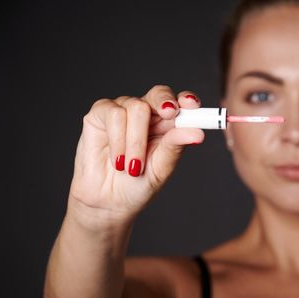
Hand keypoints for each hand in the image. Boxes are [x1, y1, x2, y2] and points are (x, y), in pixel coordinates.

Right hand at [67, 85, 203, 228]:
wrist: (108, 203)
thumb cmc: (137, 185)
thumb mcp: (161, 168)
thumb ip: (175, 146)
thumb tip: (198, 132)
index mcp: (167, 125)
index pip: (181, 103)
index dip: (187, 100)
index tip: (193, 105)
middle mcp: (147, 114)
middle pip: (159, 93)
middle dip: (164, 102)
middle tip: (169, 114)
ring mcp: (123, 111)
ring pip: (136, 107)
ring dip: (136, 140)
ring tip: (133, 167)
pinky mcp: (100, 115)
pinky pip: (113, 114)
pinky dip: (118, 140)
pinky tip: (118, 160)